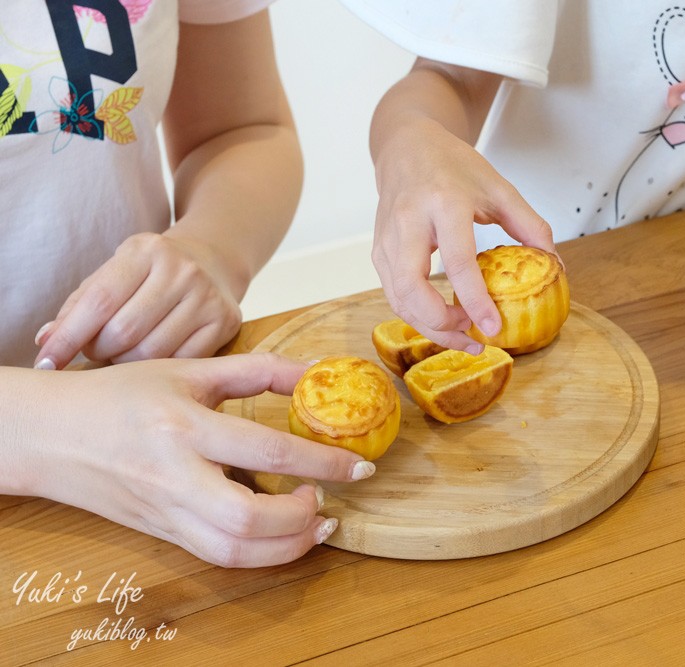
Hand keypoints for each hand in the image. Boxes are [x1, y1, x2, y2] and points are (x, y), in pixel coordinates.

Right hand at [11, 353, 374, 566]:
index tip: (361, 466)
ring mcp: (166, 511)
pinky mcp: (162, 533)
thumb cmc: (121, 395)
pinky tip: (284, 534)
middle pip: (248, 518)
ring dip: (288, 545)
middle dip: (304, 516)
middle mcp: (174, 475)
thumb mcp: (189, 370)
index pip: (267, 449)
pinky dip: (261, 554)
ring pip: (233, 550)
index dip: (324, 462)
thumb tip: (318, 371)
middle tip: (330, 497)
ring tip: (318, 522)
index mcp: (184, 425)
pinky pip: (217, 556)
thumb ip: (258, 369)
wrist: (50, 434)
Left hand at [34, 232, 242, 369]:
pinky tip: (151, 359)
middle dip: (99, 350)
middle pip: (124, 331)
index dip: (68, 336)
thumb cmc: (150, 274)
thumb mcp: (114, 274)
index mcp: (145, 250)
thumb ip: (79, 306)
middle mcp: (182, 270)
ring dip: (126, 362)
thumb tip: (47, 342)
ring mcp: (207, 297)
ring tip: (122, 353)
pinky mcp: (225, 321)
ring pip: (151, 352)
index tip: (46, 361)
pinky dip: (158, 368)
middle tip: (96, 351)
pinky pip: (181, 361)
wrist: (212, 262)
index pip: (99, 301)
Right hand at [372, 119, 555, 352]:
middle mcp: (409, 222)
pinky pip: (393, 295)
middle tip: (473, 335)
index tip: (493, 328)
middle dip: (441, 324)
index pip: (458, 262)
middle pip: (412, 289)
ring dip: (429, 327)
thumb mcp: (499, 188)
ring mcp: (387, 239)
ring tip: (464, 335)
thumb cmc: (454, 167)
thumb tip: (555, 265)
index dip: (476, 301)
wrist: (407, 147)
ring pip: (399, 299)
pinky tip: (443, 320)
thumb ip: (529, 225)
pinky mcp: (378, 252)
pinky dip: (417, 315)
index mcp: (444, 203)